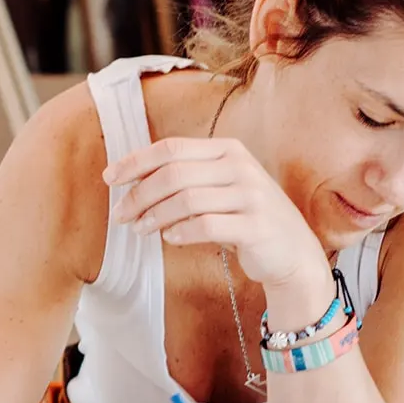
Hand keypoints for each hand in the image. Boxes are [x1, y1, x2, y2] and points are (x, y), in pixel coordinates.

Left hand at [105, 137, 321, 289]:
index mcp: (228, 150)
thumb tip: (133, 182)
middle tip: (120, 215)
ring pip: (187, 199)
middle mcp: (240, 167)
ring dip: (155, 215)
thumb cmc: (247, 221)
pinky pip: (207, 225)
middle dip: (139, 194)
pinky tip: (169, 239)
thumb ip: (187, 180)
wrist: (293, 253)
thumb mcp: (220, 190)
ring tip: (140, 229)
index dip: (136, 162)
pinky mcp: (256, 225)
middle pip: (174, 174)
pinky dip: (182, 232)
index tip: (110, 179)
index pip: (172, 148)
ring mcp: (251, 195)